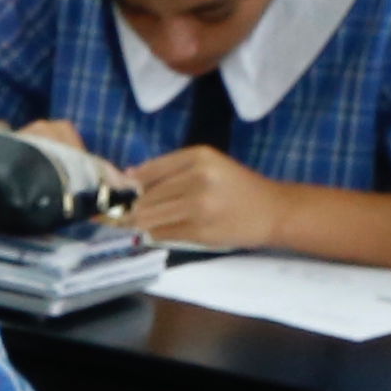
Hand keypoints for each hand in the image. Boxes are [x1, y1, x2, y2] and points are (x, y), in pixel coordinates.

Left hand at [119, 147, 279, 245]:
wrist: (271, 211)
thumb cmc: (236, 187)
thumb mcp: (210, 165)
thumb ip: (173, 169)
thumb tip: (129, 178)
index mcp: (199, 156)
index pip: (150, 171)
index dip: (129, 184)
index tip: (118, 192)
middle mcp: (198, 178)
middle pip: (146, 197)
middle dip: (133, 207)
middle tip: (123, 213)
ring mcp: (199, 206)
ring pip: (150, 218)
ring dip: (141, 223)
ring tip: (139, 222)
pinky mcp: (200, 231)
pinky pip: (163, 234)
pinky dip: (157, 233)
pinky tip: (165, 229)